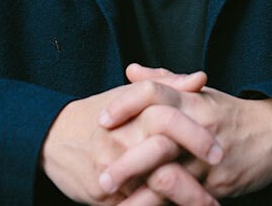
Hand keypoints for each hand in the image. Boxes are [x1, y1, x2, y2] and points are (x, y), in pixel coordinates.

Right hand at [40, 70, 221, 204]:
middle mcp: (123, 143)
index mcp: (134, 115)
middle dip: (194, 187)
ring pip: (152, 194)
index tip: (219, 152)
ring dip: (182, 205)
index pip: (170, 121)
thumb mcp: (131, 96)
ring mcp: (112, 172)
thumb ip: (168, 87)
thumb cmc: (100, 115)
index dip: (197, 137)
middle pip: (164, 165)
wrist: (52, 138)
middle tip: (217, 199)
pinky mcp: (102, 197)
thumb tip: (201, 78)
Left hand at [102, 64, 271, 198]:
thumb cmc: (230, 114)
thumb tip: (130, 71)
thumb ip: (164, 81)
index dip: (124, 104)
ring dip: (141, 194)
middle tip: (101, 177)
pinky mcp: (218, 184)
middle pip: (157, 141)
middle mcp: (199, 127)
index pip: (153, 94)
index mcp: (192, 100)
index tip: (101, 120)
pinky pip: (185, 199)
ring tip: (115, 203)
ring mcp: (208, 159)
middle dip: (127, 162)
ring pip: (170, 178)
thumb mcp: (200, 93)